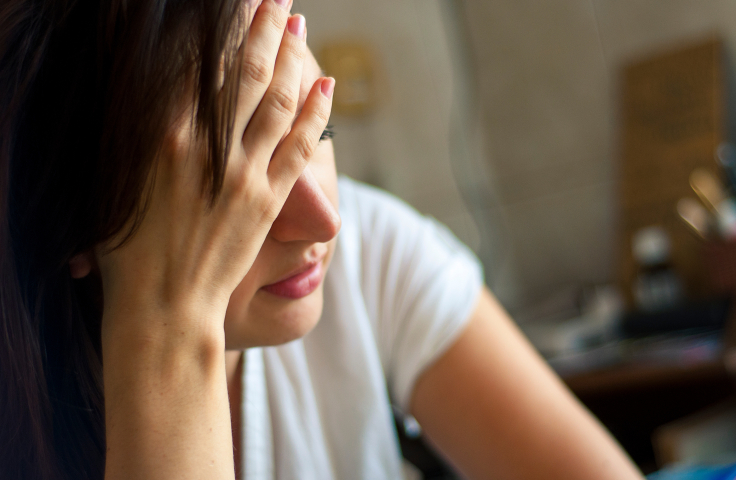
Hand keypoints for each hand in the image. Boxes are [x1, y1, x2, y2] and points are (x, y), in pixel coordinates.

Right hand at [100, 2, 332, 477]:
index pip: (198, 64)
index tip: (233, 4)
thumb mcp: (116, 183)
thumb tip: (163, 95)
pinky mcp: (270, 199)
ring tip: (300, 23)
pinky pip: (301, 146)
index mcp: (162, 136)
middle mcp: (208, 146)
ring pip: (277, 100)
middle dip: (263, 27)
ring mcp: (245, 172)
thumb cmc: (127, 250)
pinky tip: (327, 85)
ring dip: (292, 57)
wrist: (164, 307)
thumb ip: (142, 136)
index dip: (220, 28)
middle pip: (244, 71)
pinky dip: (317, 112)